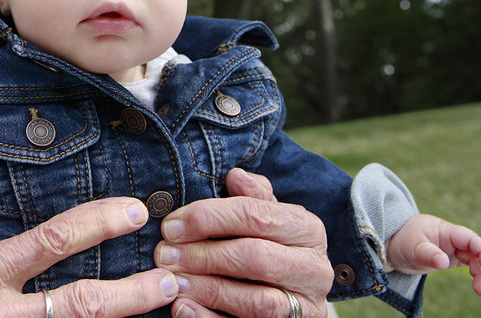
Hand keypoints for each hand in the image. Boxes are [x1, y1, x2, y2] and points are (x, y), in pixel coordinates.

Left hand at [155, 168, 333, 316]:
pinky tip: (183, 307)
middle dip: (204, 255)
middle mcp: (314, 268)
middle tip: (166, 254)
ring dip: (207, 289)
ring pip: (256, 301)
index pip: (255, 215)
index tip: (171, 225)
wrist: (291, 293)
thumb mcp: (264, 216)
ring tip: (173, 280)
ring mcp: (306, 305)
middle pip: (255, 258)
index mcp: (307, 228)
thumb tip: (235, 176)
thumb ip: (251, 198)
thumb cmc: (268, 243)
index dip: (208, 218)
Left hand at [386, 213, 480, 297]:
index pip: (471, 239)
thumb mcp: (412, 248)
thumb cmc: (399, 242)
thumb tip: (444, 262)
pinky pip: (468, 264)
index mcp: (444, 230)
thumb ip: (429, 253)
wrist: (386, 246)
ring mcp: (450, 249)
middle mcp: (451, 239)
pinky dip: (479, 272)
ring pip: (474, 261)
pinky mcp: (447, 259)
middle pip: (476, 253)